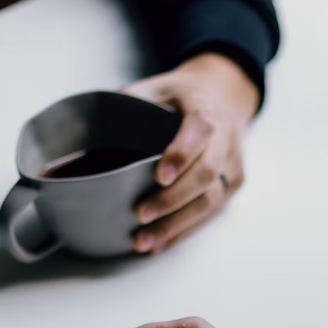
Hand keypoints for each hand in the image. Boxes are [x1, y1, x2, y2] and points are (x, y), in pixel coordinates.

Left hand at [121, 53, 259, 254]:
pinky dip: (185, 230)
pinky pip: (212, 212)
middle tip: (141, 214)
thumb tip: (93, 122)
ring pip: (211, 200)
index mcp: (206, 109)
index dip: (181, 155)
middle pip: (206, 174)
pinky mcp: (234, 183)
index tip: (158, 176)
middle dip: (173, 199)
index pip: (200, 131)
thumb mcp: (159, 84)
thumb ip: (132, 99)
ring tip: (146, 240)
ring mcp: (232, 164)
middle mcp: (225, 139)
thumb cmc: (186, 93)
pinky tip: (162, 243)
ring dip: (177, 224)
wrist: (227, 93)